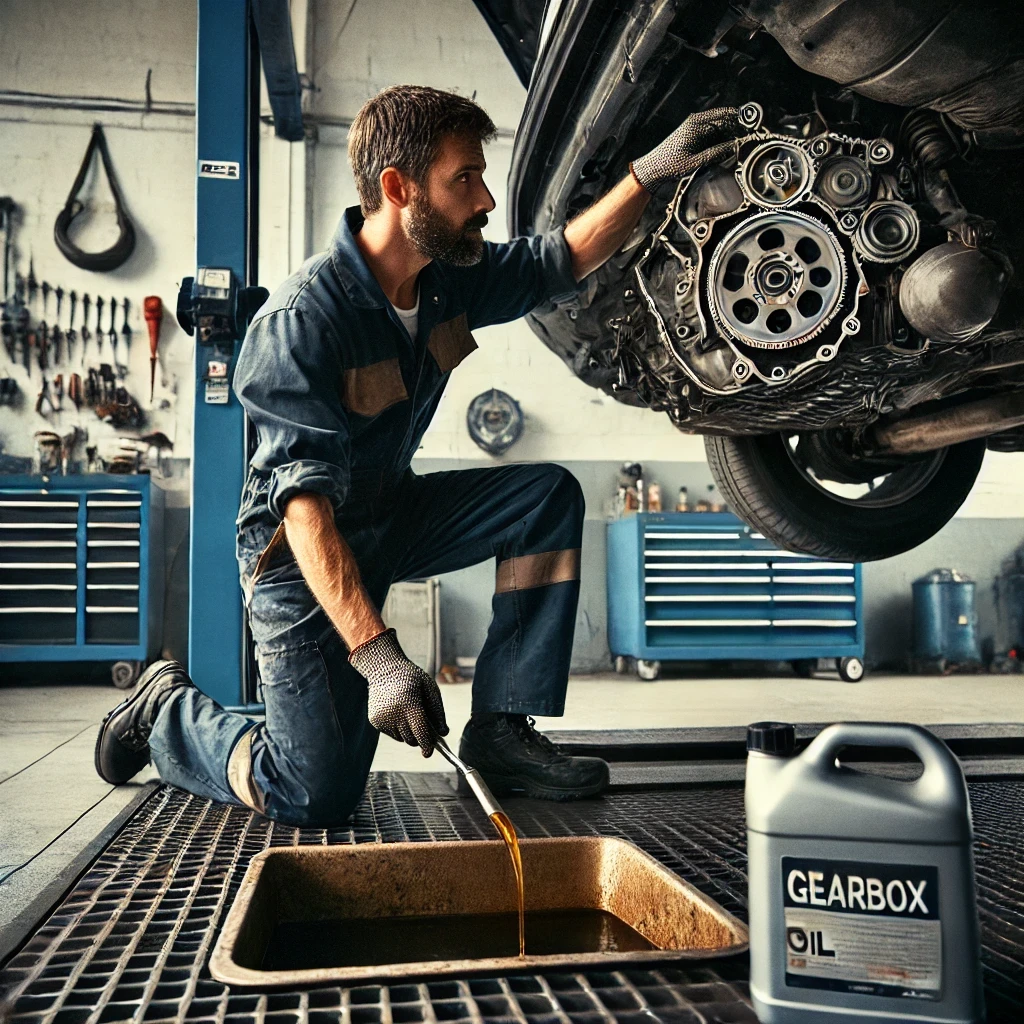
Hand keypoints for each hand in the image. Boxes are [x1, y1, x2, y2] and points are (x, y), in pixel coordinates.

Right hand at [348, 628, 448, 754]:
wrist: (384, 669)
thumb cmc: (412, 678)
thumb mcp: (430, 689)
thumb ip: (438, 712)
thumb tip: (443, 733)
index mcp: (409, 705)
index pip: (420, 733)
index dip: (427, 745)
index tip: (429, 753)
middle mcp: (393, 714)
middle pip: (411, 739)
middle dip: (420, 737)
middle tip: (424, 726)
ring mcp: (382, 719)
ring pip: (401, 738)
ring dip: (408, 732)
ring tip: (409, 713)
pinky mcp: (375, 721)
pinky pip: (391, 733)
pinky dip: (397, 728)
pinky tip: (397, 711)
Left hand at [631, 107, 747, 191]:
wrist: (652, 169)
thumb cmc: (669, 165)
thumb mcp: (695, 162)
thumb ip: (716, 152)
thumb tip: (734, 145)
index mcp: (696, 124)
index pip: (725, 115)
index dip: (741, 118)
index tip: (753, 122)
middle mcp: (696, 122)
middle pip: (724, 120)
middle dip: (739, 126)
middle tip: (753, 134)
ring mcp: (695, 129)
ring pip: (720, 127)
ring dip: (732, 133)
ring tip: (745, 141)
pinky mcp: (695, 136)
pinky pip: (713, 134)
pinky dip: (723, 138)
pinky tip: (731, 146)